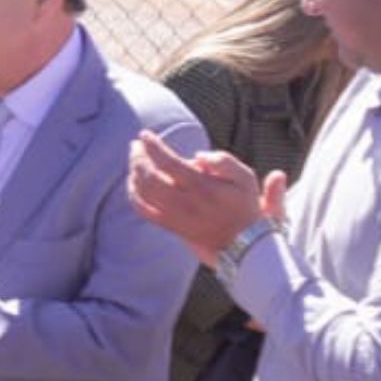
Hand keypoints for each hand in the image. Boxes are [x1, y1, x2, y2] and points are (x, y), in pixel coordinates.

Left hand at [129, 134, 272, 258]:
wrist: (245, 246)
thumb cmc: (246, 207)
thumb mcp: (246, 179)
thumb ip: (224, 161)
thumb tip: (198, 155)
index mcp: (203, 188)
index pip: (169, 163)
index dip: (153, 147)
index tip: (145, 134)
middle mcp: (185, 204)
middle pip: (149, 178)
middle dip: (138, 158)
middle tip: (135, 145)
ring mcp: (175, 217)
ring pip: (142, 194)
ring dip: (133, 173)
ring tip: (135, 159)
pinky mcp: (171, 227)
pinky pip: (143, 210)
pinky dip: (133, 194)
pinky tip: (134, 182)